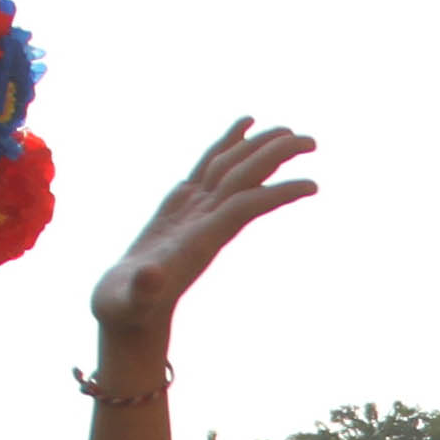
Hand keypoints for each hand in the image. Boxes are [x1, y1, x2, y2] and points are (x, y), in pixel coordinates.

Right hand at [87, 121, 318, 347]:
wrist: (129, 314)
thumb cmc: (126, 310)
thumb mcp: (129, 301)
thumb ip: (142, 290)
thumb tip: (151, 278)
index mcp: (199, 241)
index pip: (244, 208)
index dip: (275, 194)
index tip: (313, 186)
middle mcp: (203, 223)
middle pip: (244, 182)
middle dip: (275, 159)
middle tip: (312, 141)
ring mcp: (193, 211)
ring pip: (230, 171)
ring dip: (257, 149)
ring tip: (287, 129)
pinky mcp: (180, 205)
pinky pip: (208, 167)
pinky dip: (226, 145)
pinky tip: (245, 125)